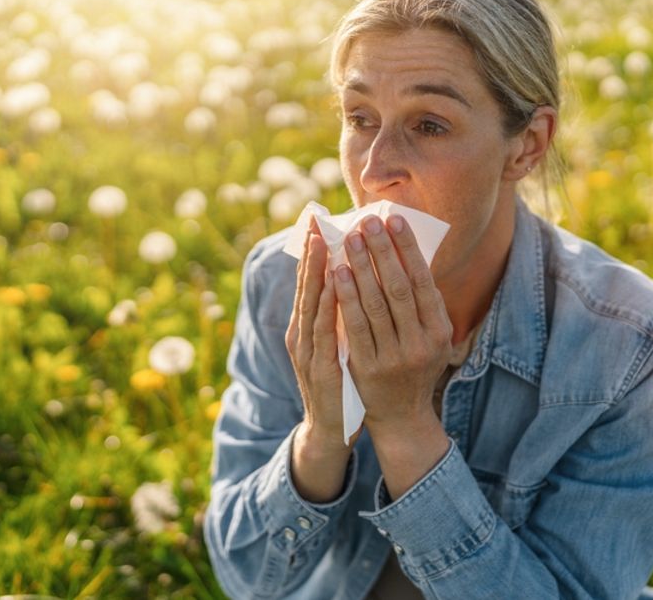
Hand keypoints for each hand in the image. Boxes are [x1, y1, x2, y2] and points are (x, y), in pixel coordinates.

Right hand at [285, 218, 359, 501]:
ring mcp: (306, 352)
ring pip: (311, 305)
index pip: (309, 281)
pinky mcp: (318, 370)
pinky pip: (324, 332)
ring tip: (323, 242)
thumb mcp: (337, 343)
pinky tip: (334, 287)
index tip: (318, 219)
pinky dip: (327, 308)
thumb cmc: (339, 384)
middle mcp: (301, 334)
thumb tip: (352, 278)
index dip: (313, 250)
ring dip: (318, 273)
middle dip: (312, 251)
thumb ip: (339, 315)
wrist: (329, 433)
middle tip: (315, 219)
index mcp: (306, 327)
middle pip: (305, 286)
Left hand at [333, 213, 452, 438]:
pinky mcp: (368, 368)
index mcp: (440, 330)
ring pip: (375, 304)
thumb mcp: (429, 336)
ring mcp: (395, 357)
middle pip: (398, 287)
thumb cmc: (413, 364)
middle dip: (382, 251)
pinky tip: (337, 274)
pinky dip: (346, 297)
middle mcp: (421, 343)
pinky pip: (355, 325)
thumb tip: (406, 251)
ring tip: (350, 240)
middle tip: (367, 222)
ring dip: (361, 268)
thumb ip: (421, 302)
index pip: (422, 280)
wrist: (402, 416)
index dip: (407, 248)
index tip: (393, 220)